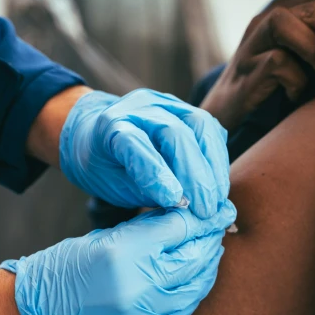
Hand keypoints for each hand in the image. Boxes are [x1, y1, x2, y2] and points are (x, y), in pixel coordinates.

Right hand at [1, 200, 236, 314]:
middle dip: (210, 242)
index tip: (219, 211)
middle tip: (218, 229)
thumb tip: (186, 215)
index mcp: (125, 253)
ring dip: (206, 269)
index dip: (204, 218)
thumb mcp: (105, 236)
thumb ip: (148, 228)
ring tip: (208, 253)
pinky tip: (189, 282)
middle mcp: (139, 288)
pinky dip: (190, 295)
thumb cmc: (66, 269)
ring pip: (195, 289)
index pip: (182, 229)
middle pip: (196, 259)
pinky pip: (181, 313)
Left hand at [59, 88, 230, 218]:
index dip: (157, 173)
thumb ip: (145, 190)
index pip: (136, 145)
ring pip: (200, 125)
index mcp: (111, 126)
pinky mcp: (186, 110)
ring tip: (217, 200)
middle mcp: (140, 107)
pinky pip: (210, 129)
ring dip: (214, 166)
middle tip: (205, 210)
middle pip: (175, 134)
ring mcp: (166, 104)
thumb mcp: (113, 185)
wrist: (96, 135)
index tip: (175, 201)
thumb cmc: (105, 168)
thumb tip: (184, 205)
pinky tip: (218, 185)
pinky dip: (218, 158)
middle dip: (195, 175)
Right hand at [202, 0, 314, 131]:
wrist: (223, 115)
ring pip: (285, 22)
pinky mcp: (246, 70)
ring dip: (314, 48)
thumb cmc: (267, 88)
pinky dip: (295, 81)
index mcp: (281, 13)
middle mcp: (264, 22)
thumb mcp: (297, 59)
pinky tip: (295, 96)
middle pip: (307, 4)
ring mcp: (252, 45)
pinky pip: (277, 63)